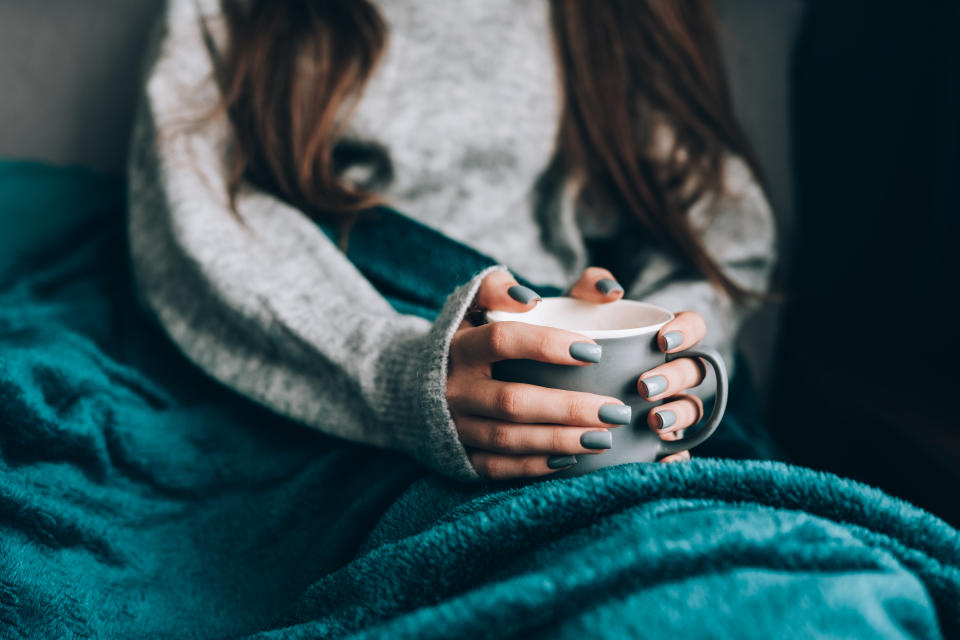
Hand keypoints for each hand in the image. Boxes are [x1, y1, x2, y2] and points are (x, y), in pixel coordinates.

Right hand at [448, 269, 631, 478]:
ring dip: (560, 440)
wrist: (411, 382)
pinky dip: (534, 466)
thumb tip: (608, 289)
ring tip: (605, 438)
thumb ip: (538, 288)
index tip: (594, 350)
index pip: (502, 340)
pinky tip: (571, 459)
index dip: (547, 344)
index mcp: (461, 343)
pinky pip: (497, 467)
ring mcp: (454, 423)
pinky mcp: (457, 455)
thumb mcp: (486, 302)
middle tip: (616, 410)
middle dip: (568, 407)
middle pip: (512, 399)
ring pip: (508, 437)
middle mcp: (453, 386)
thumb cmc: (473, 334)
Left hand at [567, 268, 703, 463]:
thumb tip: (612, 291)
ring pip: (691, 410)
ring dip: (678, 415)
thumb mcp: (575, 310)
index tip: (661, 341)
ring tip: (653, 422)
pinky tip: (661, 459)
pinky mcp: (656, 440)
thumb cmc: (571, 342)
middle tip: (643, 386)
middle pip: (695, 372)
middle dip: (675, 378)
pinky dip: (674, 456)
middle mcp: (671, 372)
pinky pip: (678, 451)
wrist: (546, 389)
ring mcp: (668, 406)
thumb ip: (591, 286)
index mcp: (662, 339)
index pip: (694, 328)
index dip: (687, 332)